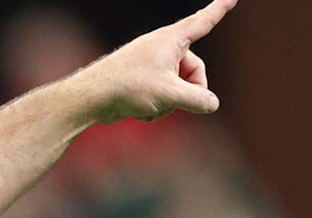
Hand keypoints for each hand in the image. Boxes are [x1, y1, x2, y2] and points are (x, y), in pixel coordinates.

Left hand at [76, 0, 235, 124]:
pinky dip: (156, 107)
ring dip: (170, 103)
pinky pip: (162, 96)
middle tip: (175, 103)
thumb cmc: (128, 87)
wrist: (91, 97)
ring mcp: (152, 65)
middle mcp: (162, 48)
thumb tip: (212, 104)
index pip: (203, 21)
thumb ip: (197, 99)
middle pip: (194, 70)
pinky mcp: (142, 81)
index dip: (219, 9)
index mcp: (172, 39)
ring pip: (177, 87)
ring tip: (150, 108)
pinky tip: (141, 114)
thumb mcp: (170, 94)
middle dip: (189, 91)